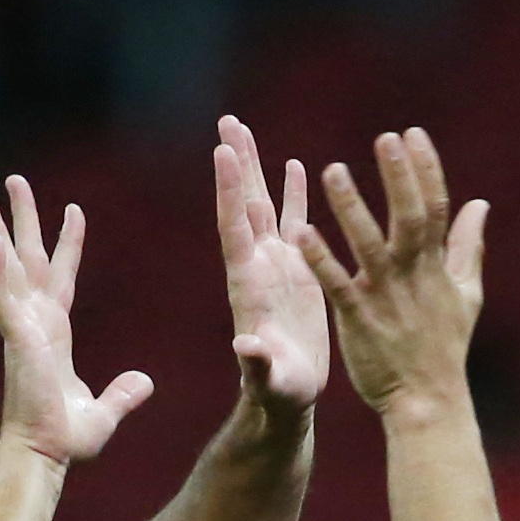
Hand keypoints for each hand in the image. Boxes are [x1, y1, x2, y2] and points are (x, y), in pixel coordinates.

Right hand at [0, 173, 155, 466]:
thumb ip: (123, 393)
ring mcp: (20, 329)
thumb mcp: (104, 413)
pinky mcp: (13, 340)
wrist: (44, 457)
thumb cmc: (65, 441)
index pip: (60, 278)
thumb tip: (144, 382)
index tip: (73, 212)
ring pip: (6, 267)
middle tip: (14, 180)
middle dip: (21, 219)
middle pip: (26, 259)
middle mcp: (33, 324)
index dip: (66, 245)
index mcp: (52, 335)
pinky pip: (2, 296)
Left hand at [212, 116, 325, 414]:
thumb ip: (256, 364)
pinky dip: (292, 193)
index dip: (228, 190)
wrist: (288, 399)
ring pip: (262, 205)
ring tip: (244, 129)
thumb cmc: (277, 395)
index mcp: (248, 285)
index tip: (222, 151)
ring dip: (254, 167)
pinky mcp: (297, 271)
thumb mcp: (267, 381)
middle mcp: (257, 266)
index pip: (234, 228)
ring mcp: (275, 266)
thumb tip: (245, 348)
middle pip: (242, 204)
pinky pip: (293, 222)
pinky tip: (294, 164)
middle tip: (227, 121)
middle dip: (235, 162)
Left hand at [291, 128, 490, 421]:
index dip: (425, 170)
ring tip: (332, 171)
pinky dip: (321, 259)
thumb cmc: (443, 347)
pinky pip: (337, 285)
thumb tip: (480, 206)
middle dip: (398, 178)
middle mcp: (412, 276)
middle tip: (386, 138)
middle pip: (408, 218)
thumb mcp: (466, 294)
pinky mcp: (359, 320)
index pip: (434, 208)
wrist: (428, 401)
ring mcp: (385, 297)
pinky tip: (301, 232)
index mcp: (435, 266)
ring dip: (351, 208)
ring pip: (368, 245)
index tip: (414, 134)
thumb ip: (467, 246)